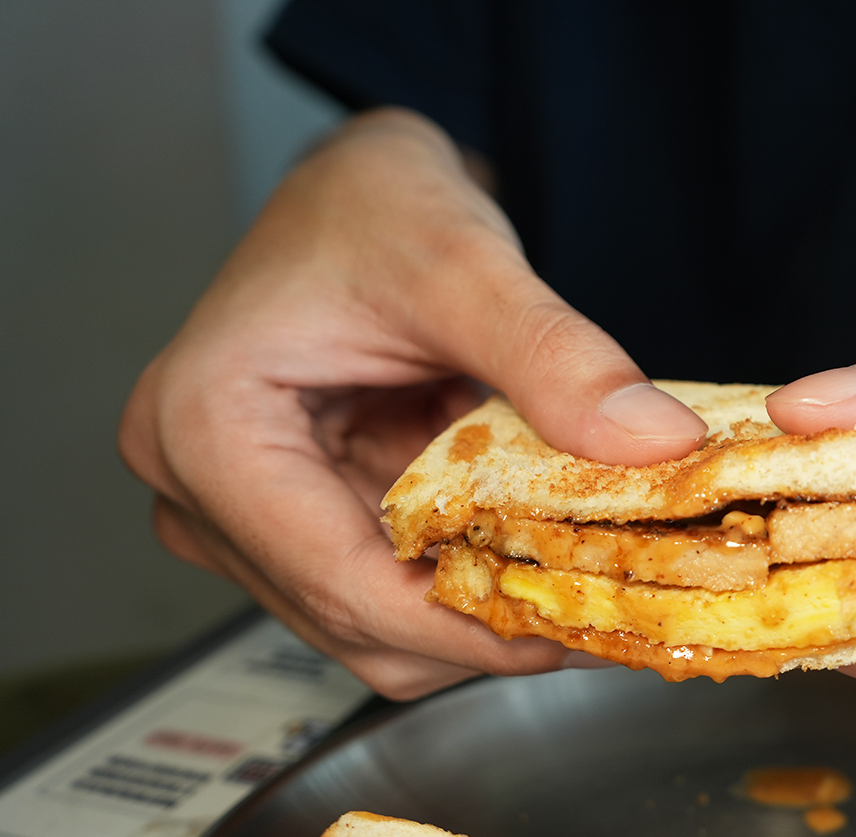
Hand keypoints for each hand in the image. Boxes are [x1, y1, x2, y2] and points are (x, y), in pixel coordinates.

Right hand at [119, 109, 706, 698]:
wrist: (354, 190)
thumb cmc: (370, 203)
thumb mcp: (463, 264)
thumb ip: (555, 358)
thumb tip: (655, 444)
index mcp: (204, 431)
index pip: (339, 582)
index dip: (466, 626)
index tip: (575, 624)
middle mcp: (199, 493)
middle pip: (356, 622)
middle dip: (484, 627)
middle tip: (604, 606)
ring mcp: (244, 517)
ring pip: (375, 624)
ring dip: (481, 615)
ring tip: (583, 578)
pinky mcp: (297, 522)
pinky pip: (388, 587)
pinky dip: (468, 583)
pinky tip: (539, 554)